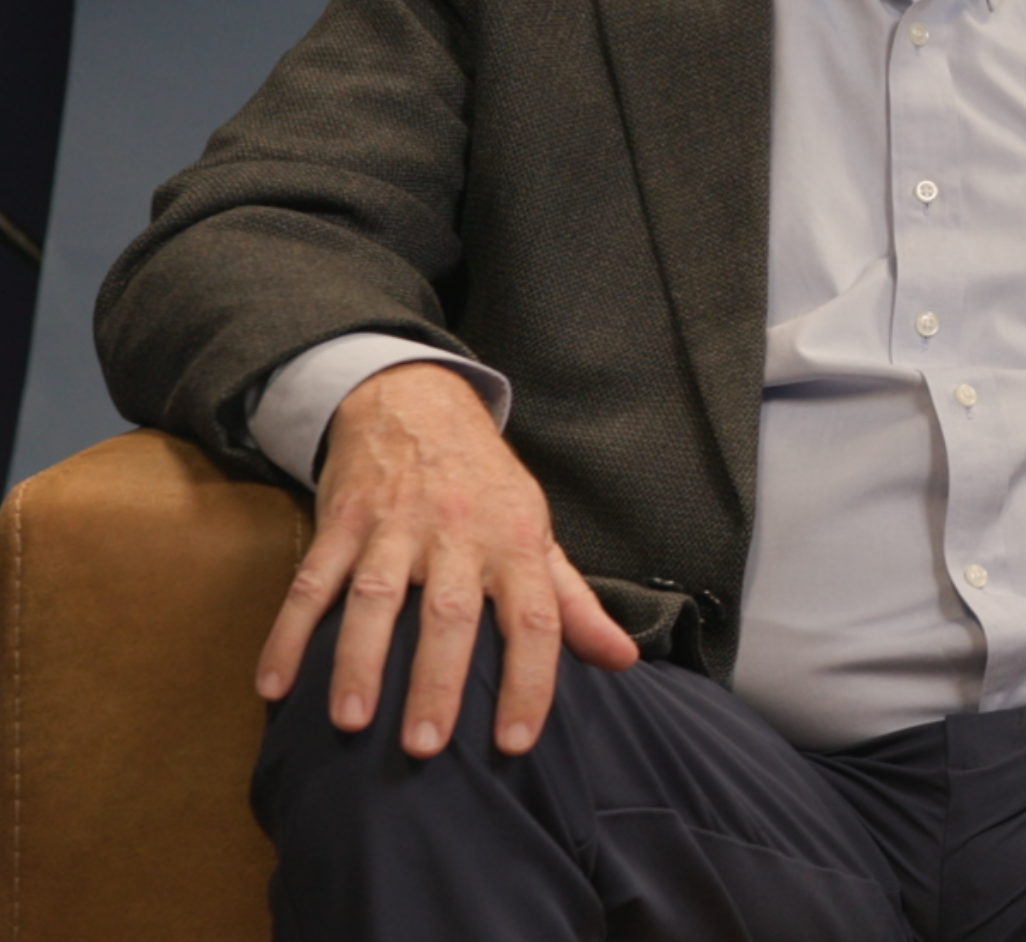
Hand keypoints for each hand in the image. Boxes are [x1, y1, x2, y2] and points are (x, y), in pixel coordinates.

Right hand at [255, 362, 637, 756]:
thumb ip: (574, 604)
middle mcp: (460, 534)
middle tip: (426, 748)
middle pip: (451, 614)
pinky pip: (313, 581)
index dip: (531, 682)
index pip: (536, 619)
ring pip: (377, 597)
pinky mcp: (343, 520)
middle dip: (437, 682)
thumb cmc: (485, 487)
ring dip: (360, 662)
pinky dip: (290, 634)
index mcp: (517, 542)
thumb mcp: (538, 533)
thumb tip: (624, 660)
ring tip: (351, 721)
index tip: (516, 743)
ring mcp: (396, 526)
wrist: (416, 403)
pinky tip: (275, 685)